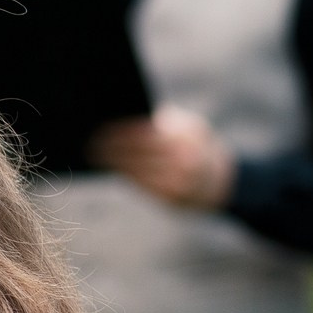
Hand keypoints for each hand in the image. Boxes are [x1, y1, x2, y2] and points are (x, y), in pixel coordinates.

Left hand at [92, 105, 236, 210]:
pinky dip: (125, 175)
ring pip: (136, 170)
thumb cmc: (198, 147)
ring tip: (95, 154)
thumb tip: (131, 114)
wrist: (222, 182)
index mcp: (187, 139)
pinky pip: (141, 184)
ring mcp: (178, 181)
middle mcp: (183, 161)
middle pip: (138, 153)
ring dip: (114, 163)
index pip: (146, 133)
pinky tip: (114, 168)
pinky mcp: (170, 198)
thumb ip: (166, 122)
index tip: (101, 128)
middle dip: (112, 148)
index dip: (121, 131)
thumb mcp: (191, 128)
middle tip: (90, 142)